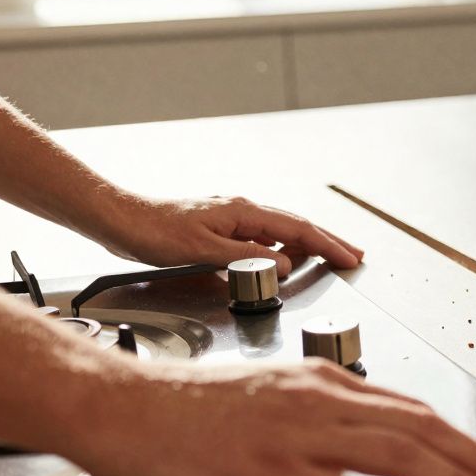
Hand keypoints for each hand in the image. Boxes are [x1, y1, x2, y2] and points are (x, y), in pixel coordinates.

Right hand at [72, 357, 475, 475]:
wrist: (124, 406)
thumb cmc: (188, 405)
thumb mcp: (270, 393)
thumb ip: (319, 410)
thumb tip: (362, 433)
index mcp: (322, 378)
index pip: (408, 406)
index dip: (457, 434)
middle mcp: (319, 398)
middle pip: (417, 425)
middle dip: (472, 456)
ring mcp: (296, 433)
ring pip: (395, 453)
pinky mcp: (270, 469)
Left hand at [96, 194, 362, 275]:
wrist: (121, 219)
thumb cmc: (154, 232)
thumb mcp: (203, 250)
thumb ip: (247, 258)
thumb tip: (285, 265)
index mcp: (243, 212)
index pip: (298, 229)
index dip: (327, 244)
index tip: (349, 257)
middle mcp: (243, 211)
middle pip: (297, 227)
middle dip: (328, 241)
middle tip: (354, 255)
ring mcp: (234, 218)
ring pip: (282, 232)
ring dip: (309, 245)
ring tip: (330, 258)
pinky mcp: (223, 228)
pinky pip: (264, 238)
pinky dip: (284, 249)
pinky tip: (286, 260)